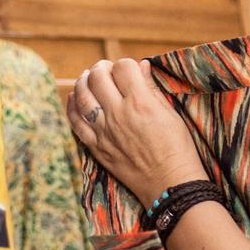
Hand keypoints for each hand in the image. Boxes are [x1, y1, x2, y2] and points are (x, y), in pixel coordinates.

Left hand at [69, 57, 205, 206]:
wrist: (170, 185)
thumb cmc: (177, 149)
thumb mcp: (171, 114)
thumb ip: (152, 88)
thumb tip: (141, 65)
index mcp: (141, 102)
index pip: (123, 67)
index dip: (125, 64)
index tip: (129, 70)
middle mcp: (118, 114)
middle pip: (97, 77)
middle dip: (101, 68)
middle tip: (105, 70)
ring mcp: (104, 131)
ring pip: (82, 96)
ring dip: (83, 82)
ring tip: (88, 78)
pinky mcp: (97, 147)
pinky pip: (76, 123)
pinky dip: (72, 107)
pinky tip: (74, 98)